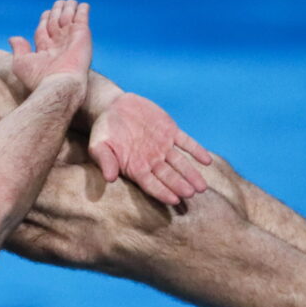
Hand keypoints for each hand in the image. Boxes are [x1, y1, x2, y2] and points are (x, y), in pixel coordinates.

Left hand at [9, 0, 91, 91]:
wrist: (59, 84)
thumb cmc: (39, 78)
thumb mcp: (21, 63)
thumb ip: (18, 49)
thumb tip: (12, 39)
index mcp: (45, 48)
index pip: (44, 29)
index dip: (45, 19)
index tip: (46, 13)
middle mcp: (58, 43)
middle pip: (56, 22)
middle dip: (57, 12)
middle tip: (59, 3)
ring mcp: (70, 38)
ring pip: (68, 18)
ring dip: (69, 8)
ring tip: (69, 1)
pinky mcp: (82, 35)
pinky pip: (82, 18)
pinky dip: (83, 11)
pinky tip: (83, 5)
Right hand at [87, 92, 212, 205]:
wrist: (113, 107)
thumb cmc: (103, 130)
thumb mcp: (98, 145)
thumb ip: (105, 161)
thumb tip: (109, 178)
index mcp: (136, 167)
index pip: (151, 184)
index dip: (162, 192)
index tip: (174, 199)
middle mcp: (152, 160)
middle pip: (169, 176)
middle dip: (180, 185)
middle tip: (192, 194)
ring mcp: (163, 146)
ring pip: (180, 163)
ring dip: (191, 174)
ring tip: (202, 187)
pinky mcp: (170, 131)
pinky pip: (186, 142)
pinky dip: (197, 150)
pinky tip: (207, 160)